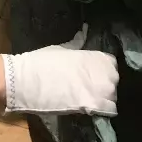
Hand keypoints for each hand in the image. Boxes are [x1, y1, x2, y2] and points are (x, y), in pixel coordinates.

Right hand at [3, 29, 118, 114]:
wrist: (26, 80)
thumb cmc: (41, 62)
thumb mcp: (62, 49)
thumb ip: (77, 44)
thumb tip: (84, 31)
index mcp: (92, 57)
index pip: (111, 63)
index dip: (106, 69)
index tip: (98, 74)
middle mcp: (99, 72)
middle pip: (114, 80)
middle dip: (107, 84)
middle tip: (94, 88)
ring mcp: (97, 90)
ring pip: (112, 96)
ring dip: (106, 98)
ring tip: (93, 100)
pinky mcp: (90, 106)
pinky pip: (107, 109)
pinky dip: (103, 110)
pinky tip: (93, 110)